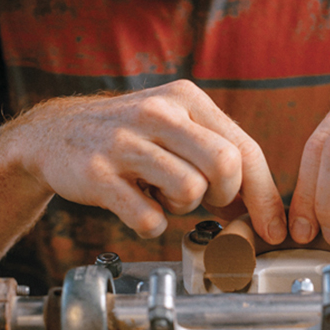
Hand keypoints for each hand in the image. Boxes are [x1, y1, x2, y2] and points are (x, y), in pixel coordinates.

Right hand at [13, 80, 286, 242]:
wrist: (55, 135)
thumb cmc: (131, 138)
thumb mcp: (177, 129)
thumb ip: (217, 158)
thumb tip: (261, 209)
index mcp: (187, 100)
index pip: (245, 148)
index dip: (265, 196)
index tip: (273, 230)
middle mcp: (159, 113)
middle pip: (226, 165)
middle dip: (223, 195)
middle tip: (202, 197)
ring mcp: (126, 142)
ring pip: (190, 191)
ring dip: (182, 206)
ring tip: (159, 191)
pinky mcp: (99, 175)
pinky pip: (150, 219)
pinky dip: (151, 223)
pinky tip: (137, 204)